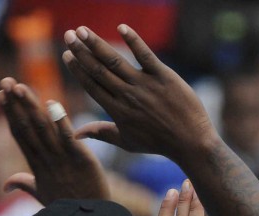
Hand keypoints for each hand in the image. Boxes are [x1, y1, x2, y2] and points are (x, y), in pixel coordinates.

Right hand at [0, 77, 109, 203]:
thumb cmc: (66, 208)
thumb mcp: (42, 195)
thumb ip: (25, 184)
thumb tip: (6, 184)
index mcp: (37, 165)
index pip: (20, 134)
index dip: (10, 113)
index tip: (1, 94)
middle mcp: (46, 159)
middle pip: (28, 126)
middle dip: (16, 104)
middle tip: (5, 81)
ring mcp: (63, 159)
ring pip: (43, 128)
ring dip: (31, 106)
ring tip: (21, 87)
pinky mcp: (81, 159)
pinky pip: (69, 138)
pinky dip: (60, 121)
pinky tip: (53, 103)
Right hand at [63, 25, 216, 160]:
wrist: (191, 143)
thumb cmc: (158, 144)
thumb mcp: (127, 142)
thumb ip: (101, 133)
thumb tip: (75, 134)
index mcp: (118, 111)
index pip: (92, 85)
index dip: (78, 69)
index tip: (67, 54)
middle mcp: (128, 96)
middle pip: (99, 70)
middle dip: (82, 52)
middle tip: (69, 35)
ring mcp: (145, 85)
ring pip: (116, 61)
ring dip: (97, 44)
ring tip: (83, 30)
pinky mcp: (164, 77)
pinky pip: (145, 55)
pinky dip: (134, 40)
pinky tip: (121, 28)